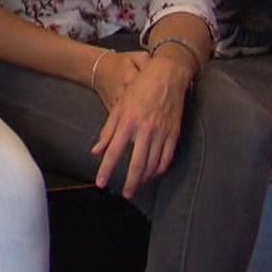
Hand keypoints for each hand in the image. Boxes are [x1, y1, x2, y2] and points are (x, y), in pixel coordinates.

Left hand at [92, 52, 187, 197]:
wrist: (167, 76)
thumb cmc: (139, 89)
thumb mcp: (118, 106)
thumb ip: (108, 131)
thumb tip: (96, 151)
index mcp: (128, 122)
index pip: (114, 152)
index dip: (106, 169)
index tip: (101, 183)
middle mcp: (145, 129)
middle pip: (137, 164)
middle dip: (130, 183)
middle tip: (125, 195)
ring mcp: (162, 132)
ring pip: (153, 164)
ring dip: (145, 178)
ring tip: (137, 186)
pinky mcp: (174, 133)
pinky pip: (167, 157)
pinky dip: (160, 169)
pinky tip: (153, 174)